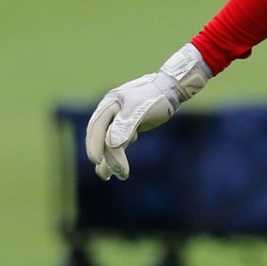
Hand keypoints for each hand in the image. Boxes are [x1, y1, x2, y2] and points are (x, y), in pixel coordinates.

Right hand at [84, 44, 212, 179]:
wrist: (171, 88)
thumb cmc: (155, 97)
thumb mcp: (140, 110)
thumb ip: (125, 126)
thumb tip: (110, 144)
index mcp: (109, 104)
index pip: (97, 129)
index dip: (95, 146)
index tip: (98, 162)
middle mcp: (110, 112)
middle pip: (100, 137)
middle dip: (102, 156)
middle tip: (105, 176)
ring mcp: (119, 119)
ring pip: (109, 141)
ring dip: (108, 159)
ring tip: (106, 177)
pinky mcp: (129, 126)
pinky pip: (119, 142)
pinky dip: (117, 154)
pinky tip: (118, 168)